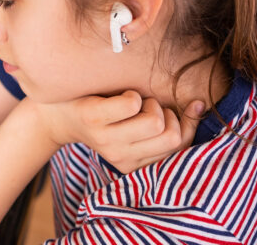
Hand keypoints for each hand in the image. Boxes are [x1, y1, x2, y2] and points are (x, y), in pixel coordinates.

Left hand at [33, 91, 204, 173]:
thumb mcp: (136, 124)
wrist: (55, 109)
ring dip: (149, 103)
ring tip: (131, 102)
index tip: (175, 108)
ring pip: (156, 121)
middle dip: (165, 113)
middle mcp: (121, 158)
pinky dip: (130, 94)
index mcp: (134, 163)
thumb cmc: (104, 113)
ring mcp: (106, 141)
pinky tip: (116, 97)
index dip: (186, 122)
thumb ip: (170, 120)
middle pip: (172, 136)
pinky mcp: (93, 120)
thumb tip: (201, 104)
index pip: (181, 145)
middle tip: (143, 107)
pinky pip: (132, 104)